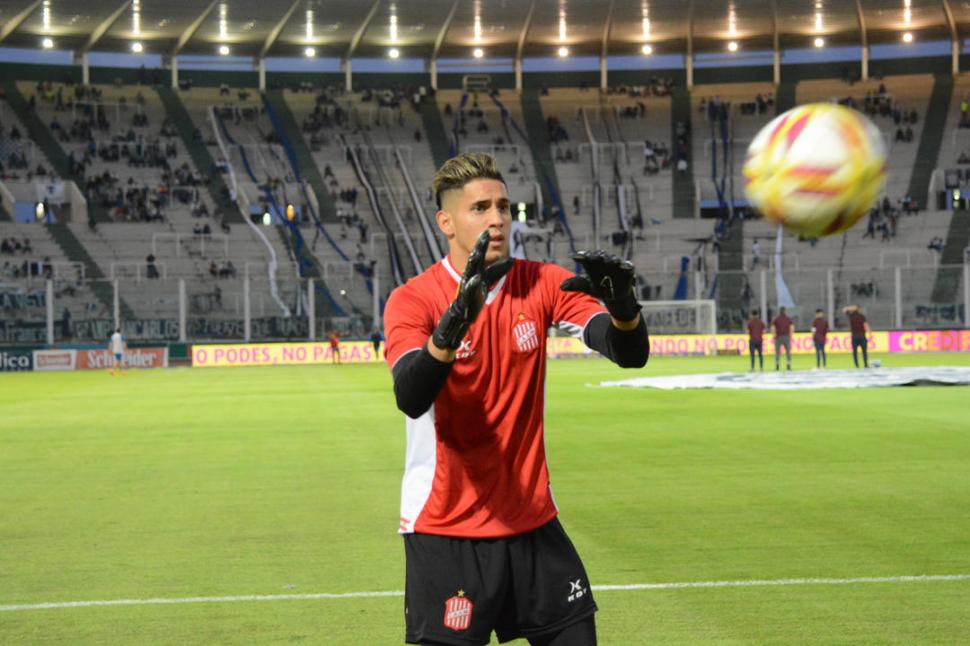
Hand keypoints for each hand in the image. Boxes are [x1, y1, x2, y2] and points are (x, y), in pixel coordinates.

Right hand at [433, 231, 513, 349]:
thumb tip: (512, 259)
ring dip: (474, 261)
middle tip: (485, 234)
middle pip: (475, 259)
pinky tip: (476, 279)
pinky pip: (468, 290)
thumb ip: (497, 270)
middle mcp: (470, 276)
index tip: (488, 231)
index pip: (480, 255)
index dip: (484, 244)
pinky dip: (472, 284)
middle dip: (480, 246)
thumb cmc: (473, 297)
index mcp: (475, 271)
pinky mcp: (465, 298)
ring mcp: (466, 286)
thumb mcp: (486, 281)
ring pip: (470, 271)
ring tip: (477, 252)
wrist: (458, 316)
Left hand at [560, 250, 639, 321]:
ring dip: (611, 260)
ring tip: (609, 262)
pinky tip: (624, 266)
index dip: (581, 256)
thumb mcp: (586, 287)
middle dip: (596, 256)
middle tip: (592, 258)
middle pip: (600, 256)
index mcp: (592, 263)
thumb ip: (575, 285)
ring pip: (613, 259)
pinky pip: (627, 266)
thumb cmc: (599, 287)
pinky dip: (626, 265)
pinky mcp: (628, 268)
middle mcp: (604, 261)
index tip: (574, 257)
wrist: (614, 296)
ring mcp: (616, 264)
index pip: (585, 257)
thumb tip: (561, 286)